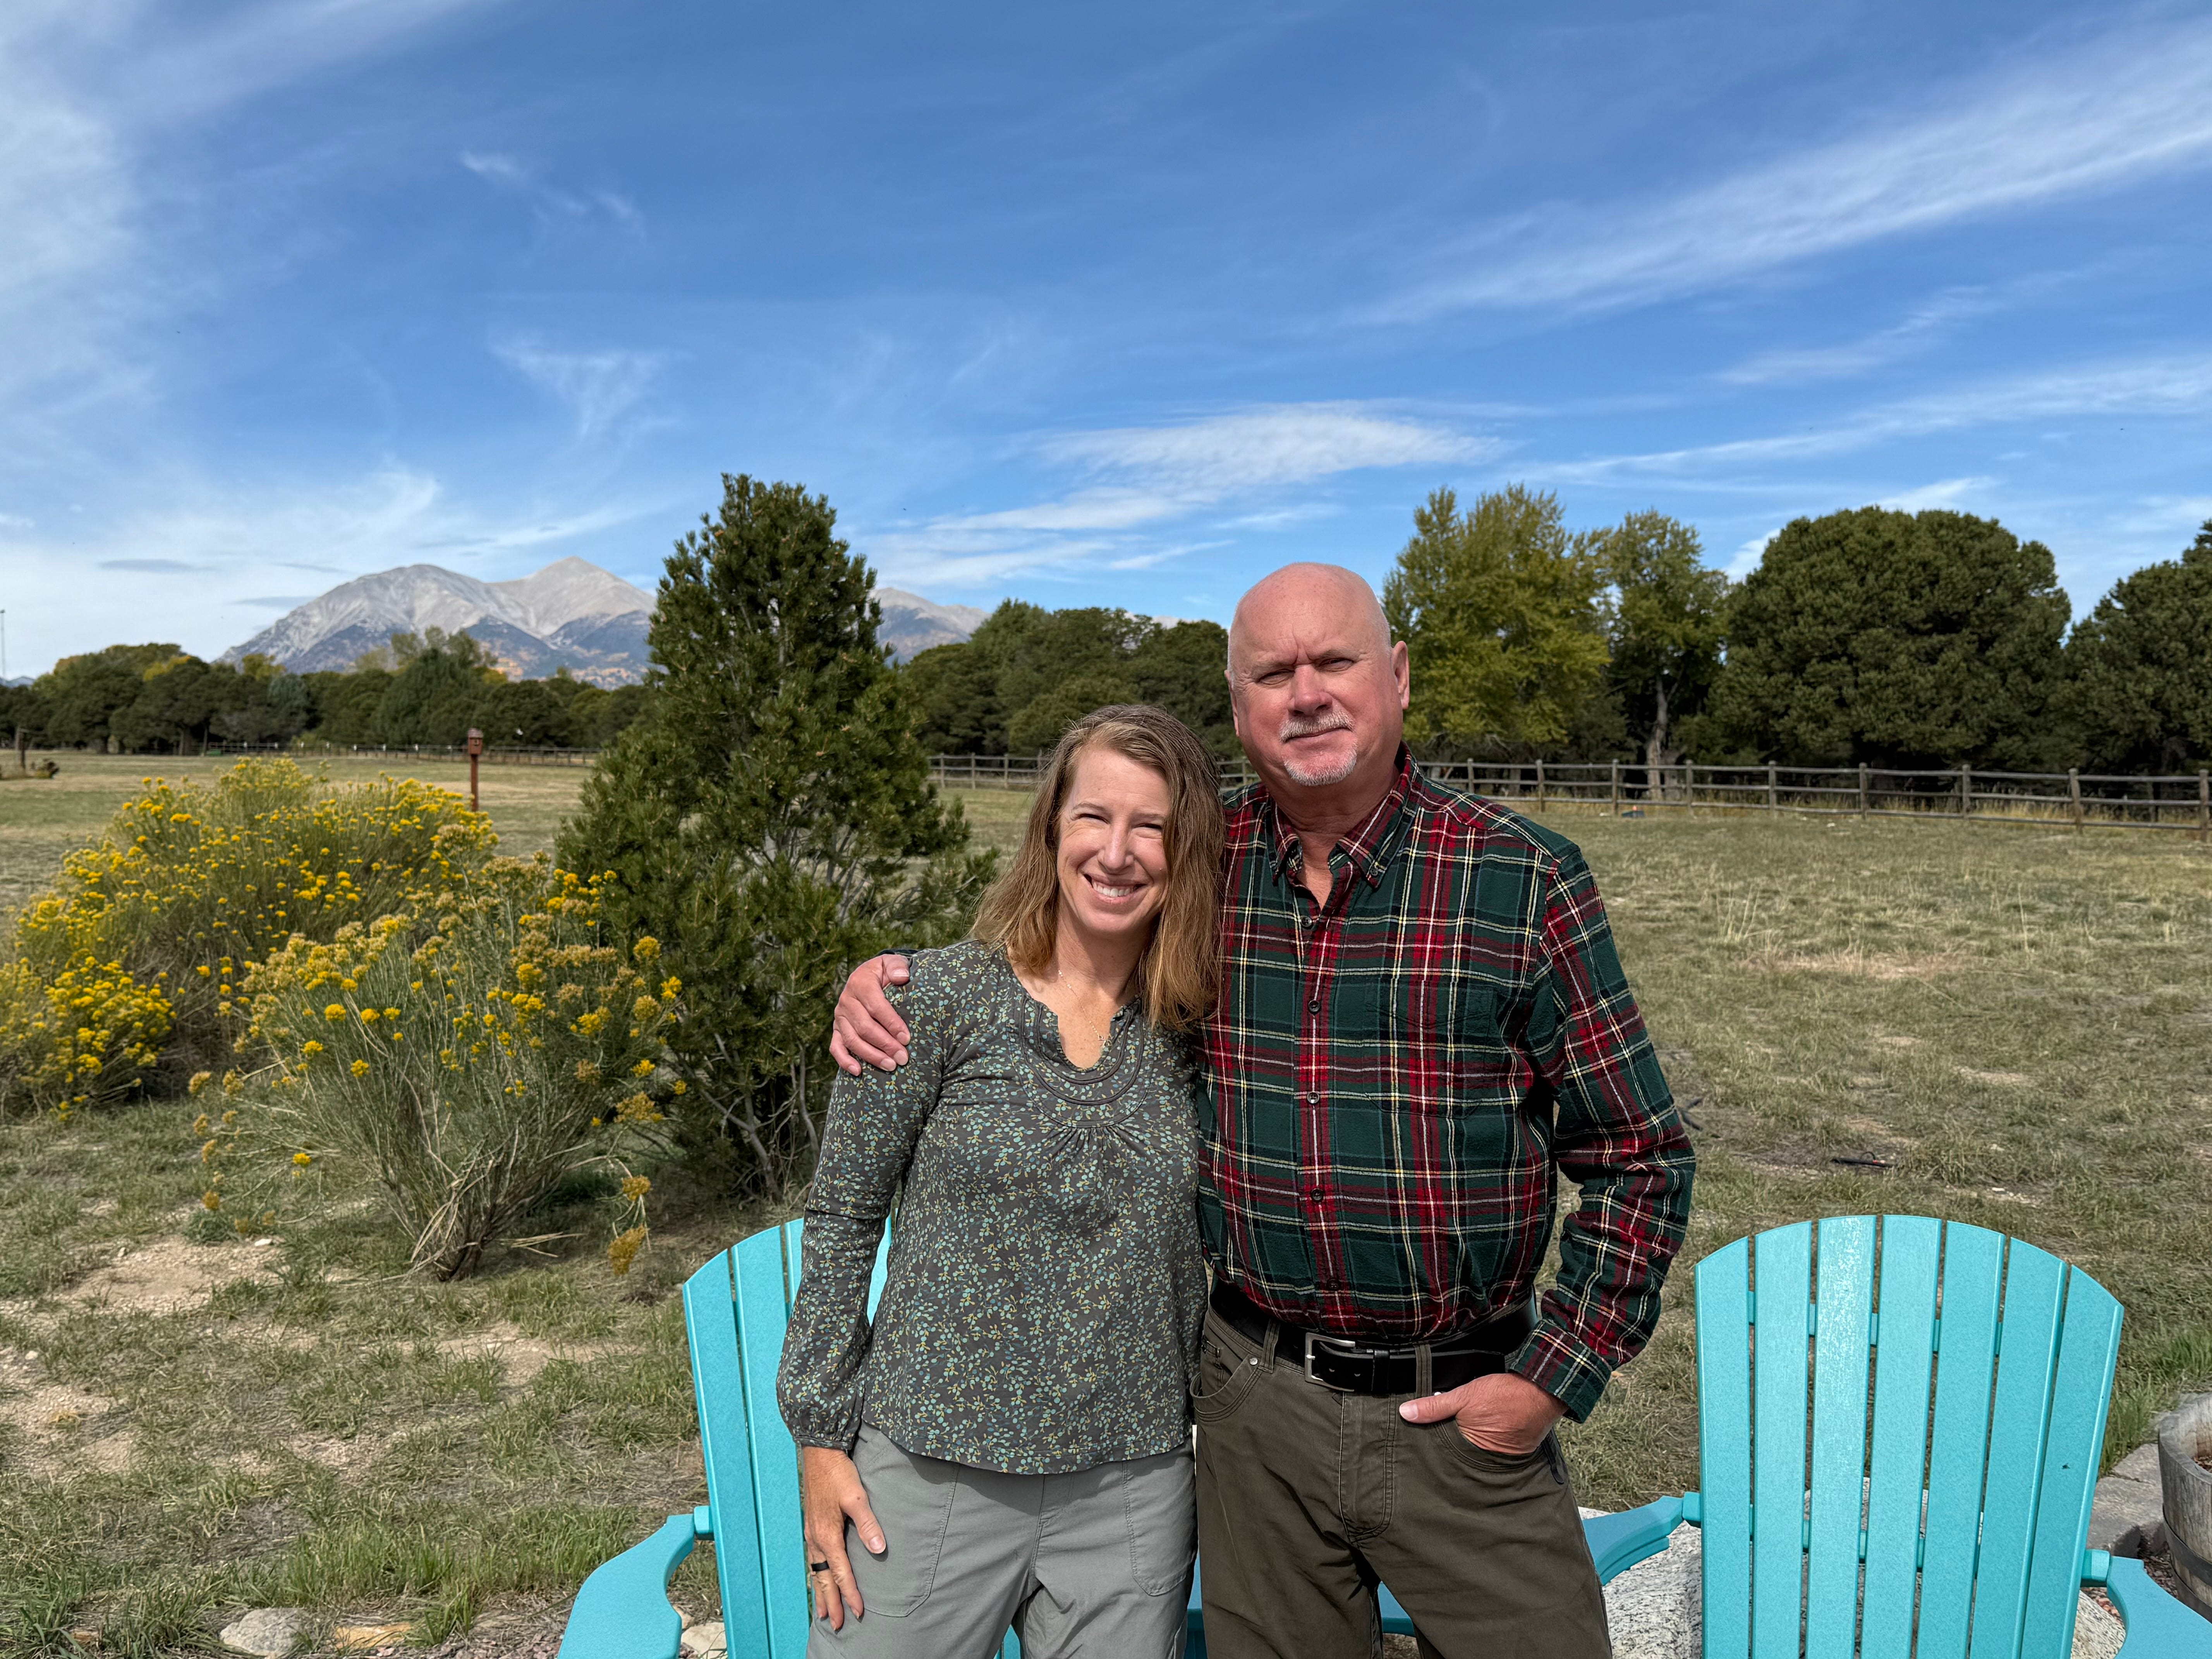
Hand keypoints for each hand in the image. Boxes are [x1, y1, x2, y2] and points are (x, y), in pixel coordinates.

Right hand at [801, 1445, 884, 1629]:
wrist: (819, 1453)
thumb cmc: (839, 1474)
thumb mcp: (857, 1496)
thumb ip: (868, 1524)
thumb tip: (879, 1550)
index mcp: (828, 1535)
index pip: (842, 1573)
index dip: (851, 1594)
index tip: (858, 1613)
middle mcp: (817, 1539)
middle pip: (824, 1579)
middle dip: (831, 1603)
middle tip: (836, 1625)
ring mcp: (811, 1533)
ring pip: (815, 1571)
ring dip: (820, 1593)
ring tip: (822, 1612)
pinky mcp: (811, 1526)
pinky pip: (812, 1560)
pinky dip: (815, 1575)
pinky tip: (817, 1578)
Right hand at [828, 954, 912, 1074]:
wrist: (868, 976)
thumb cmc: (885, 972)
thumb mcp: (891, 963)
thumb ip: (898, 966)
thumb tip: (901, 977)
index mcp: (860, 983)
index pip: (876, 1006)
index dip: (891, 1023)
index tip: (907, 1038)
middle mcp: (846, 1000)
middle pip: (864, 1027)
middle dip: (885, 1044)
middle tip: (903, 1058)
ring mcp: (839, 1016)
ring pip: (852, 1040)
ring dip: (871, 1055)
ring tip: (891, 1066)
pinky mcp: (837, 1029)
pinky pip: (836, 1047)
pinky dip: (845, 1060)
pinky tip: (858, 1072)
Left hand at [1398, 1369, 1564, 1455]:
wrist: (1543, 1390)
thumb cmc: (1505, 1394)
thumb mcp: (1463, 1396)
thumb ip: (1434, 1407)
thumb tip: (1406, 1413)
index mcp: (1472, 1450)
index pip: (1445, 1454)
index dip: (1435, 1446)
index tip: (1422, 1442)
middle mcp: (1489, 1460)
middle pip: (1462, 1454)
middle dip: (1453, 1446)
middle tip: (1446, 1434)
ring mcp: (1505, 1456)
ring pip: (1480, 1450)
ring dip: (1473, 1441)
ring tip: (1470, 1429)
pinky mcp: (1518, 1449)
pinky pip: (1498, 1446)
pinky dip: (1492, 1438)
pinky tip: (1489, 1426)